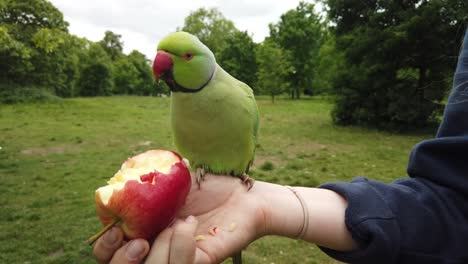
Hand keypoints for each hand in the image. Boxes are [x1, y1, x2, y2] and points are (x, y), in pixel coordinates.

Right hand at [93, 173, 266, 262]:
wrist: (244, 193)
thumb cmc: (208, 184)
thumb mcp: (173, 179)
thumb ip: (148, 178)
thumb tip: (124, 167)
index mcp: (143, 232)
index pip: (109, 253)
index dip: (105, 248)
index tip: (117, 230)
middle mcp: (156, 250)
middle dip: (123, 261)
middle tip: (140, 241)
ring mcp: (178, 259)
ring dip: (159, 250)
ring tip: (174, 224)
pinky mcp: (200, 262)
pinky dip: (182, 243)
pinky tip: (192, 223)